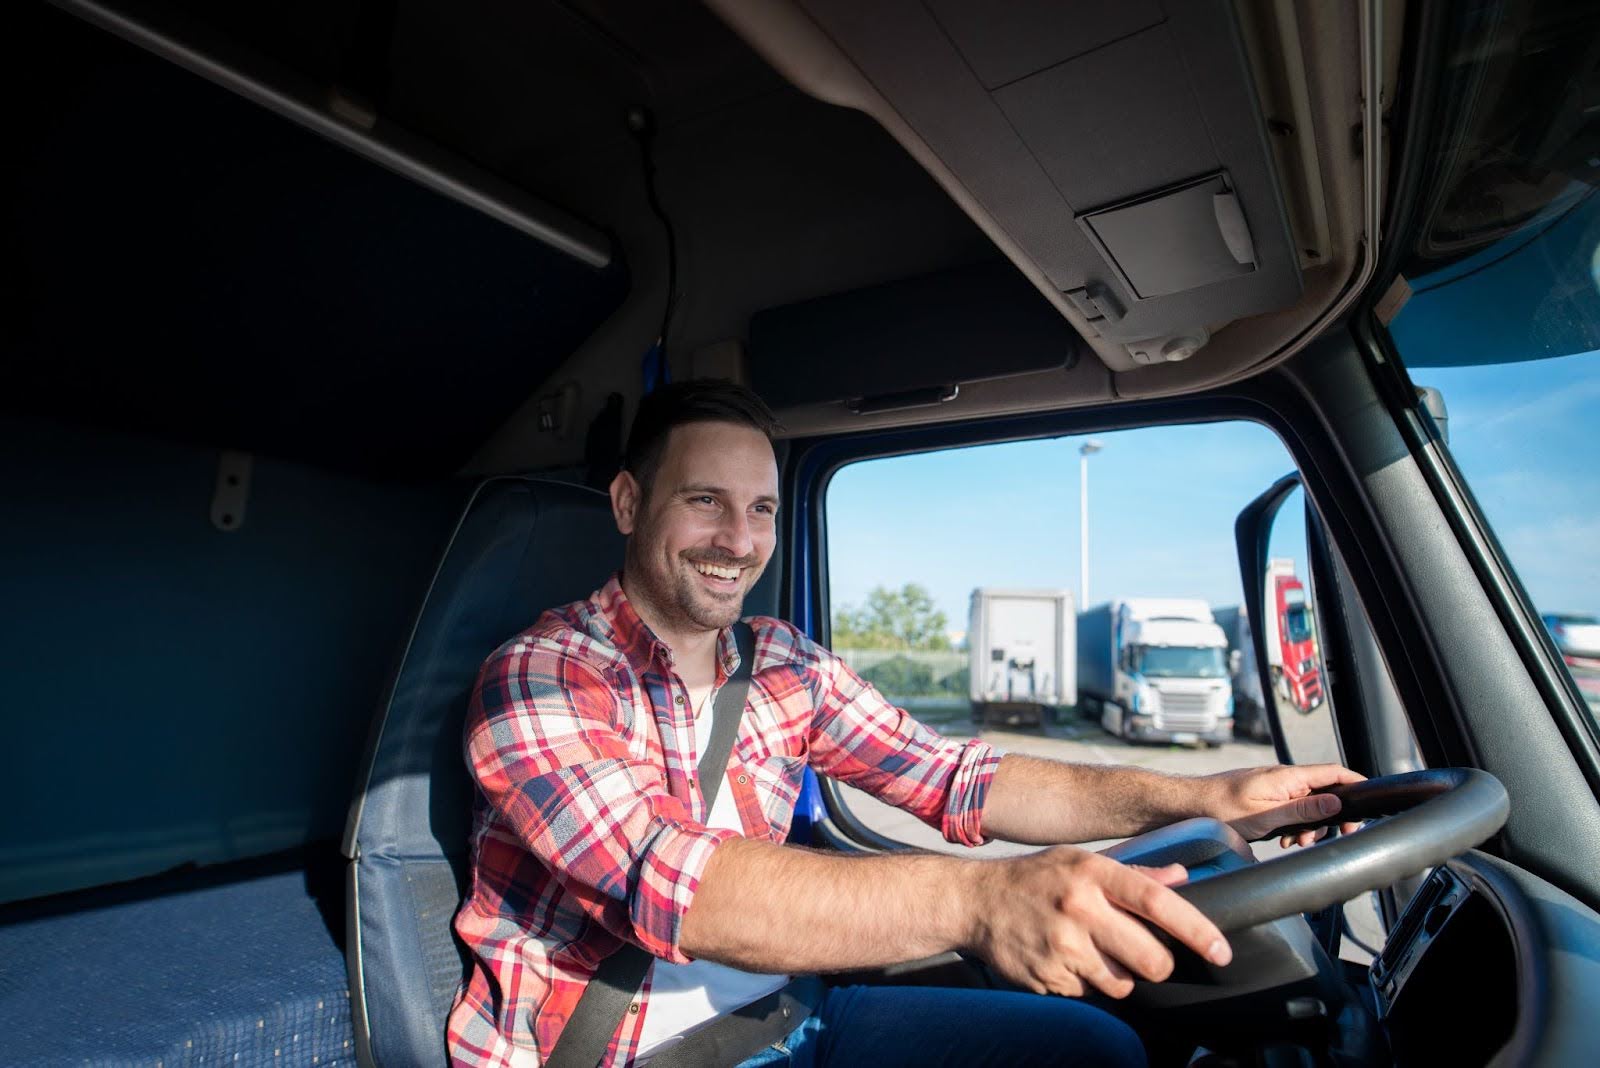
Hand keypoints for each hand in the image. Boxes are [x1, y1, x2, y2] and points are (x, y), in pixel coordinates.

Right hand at [966, 846, 1231, 999]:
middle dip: (1157, 965)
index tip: (1220, 951)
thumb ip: (1134, 874)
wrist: (974, 901)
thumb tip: (1182, 878)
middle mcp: (1078, 910)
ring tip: (1093, 951)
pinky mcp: (1047, 979)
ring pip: (1122, 985)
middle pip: (1151, 961)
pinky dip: (1085, 983)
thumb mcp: (1082, 863)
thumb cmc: (1036, 878)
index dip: (1196, 930)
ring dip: (1118, 976)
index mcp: (1093, 875)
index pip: (1157, 903)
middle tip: (1144, 954)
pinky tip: (1064, 958)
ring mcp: (1061, 948)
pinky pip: (1088, 994)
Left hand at [1203, 763, 1365, 845]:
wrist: (1189, 804)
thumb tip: (1336, 803)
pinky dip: (1294, 824)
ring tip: (1296, 842)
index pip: (1333, 772)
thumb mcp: (1265, 816)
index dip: (1356, 784)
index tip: (1369, 801)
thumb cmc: (1220, 808)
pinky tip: (1284, 838)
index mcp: (1288, 777)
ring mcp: (1276, 786)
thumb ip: (1302, 810)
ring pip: (1309, 804)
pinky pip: (1292, 808)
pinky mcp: (1267, 796)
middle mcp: (1285, 778)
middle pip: (1325, 792)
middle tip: (1326, 838)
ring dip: (1309, 825)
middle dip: (1331, 817)